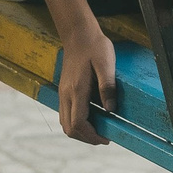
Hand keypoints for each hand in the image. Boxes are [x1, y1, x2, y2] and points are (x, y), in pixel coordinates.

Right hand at [55, 23, 119, 144]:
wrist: (78, 34)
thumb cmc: (95, 46)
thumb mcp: (106, 63)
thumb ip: (108, 87)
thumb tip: (110, 110)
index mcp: (77, 90)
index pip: (78, 123)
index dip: (92, 136)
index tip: (107, 138)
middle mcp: (66, 94)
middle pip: (70, 128)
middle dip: (86, 138)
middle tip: (104, 138)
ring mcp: (63, 93)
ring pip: (65, 123)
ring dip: (80, 132)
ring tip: (98, 131)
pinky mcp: (63, 91)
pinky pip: (65, 115)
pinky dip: (75, 123)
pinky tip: (90, 119)